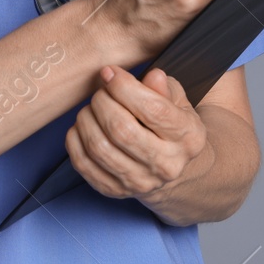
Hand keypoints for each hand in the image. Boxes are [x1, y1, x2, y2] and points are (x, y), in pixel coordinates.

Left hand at [66, 65, 209, 208]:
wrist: (168, 167)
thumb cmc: (169, 125)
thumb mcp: (176, 101)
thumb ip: (163, 88)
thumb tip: (153, 76)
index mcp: (188, 138)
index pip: (154, 110)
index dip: (124, 86)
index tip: (110, 72)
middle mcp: (167, 165)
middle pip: (121, 130)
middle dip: (102, 102)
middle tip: (101, 92)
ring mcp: (140, 182)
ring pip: (99, 147)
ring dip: (86, 119)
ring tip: (91, 108)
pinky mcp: (114, 190)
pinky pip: (83, 163)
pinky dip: (75, 139)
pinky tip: (83, 126)